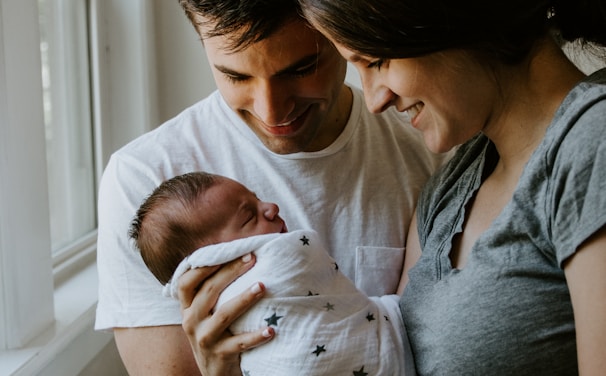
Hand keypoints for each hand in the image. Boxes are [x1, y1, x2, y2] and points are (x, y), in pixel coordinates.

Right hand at [178, 253, 274, 374]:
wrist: (215, 373)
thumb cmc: (216, 335)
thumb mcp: (205, 314)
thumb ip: (212, 292)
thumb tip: (239, 257)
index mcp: (188, 308)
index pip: (187, 282)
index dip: (205, 265)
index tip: (229, 251)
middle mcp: (191, 322)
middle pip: (209, 291)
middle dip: (231, 272)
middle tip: (252, 259)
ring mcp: (204, 339)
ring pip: (224, 314)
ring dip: (244, 298)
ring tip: (262, 286)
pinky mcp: (220, 355)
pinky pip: (239, 343)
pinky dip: (256, 336)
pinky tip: (271, 329)